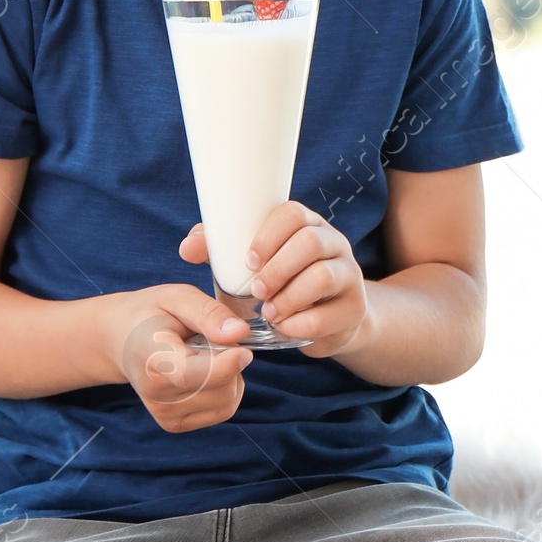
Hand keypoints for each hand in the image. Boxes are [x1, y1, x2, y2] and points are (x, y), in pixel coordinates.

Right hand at [107, 283, 251, 432]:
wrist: (121, 339)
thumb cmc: (151, 314)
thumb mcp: (177, 297)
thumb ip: (208, 313)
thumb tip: (239, 332)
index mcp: (152, 358)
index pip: (193, 375)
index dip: (226, 366)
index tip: (244, 350)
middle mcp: (155, 393)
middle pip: (220, 388)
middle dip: (231, 361)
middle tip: (211, 340)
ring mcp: (164, 414)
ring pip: (227, 401)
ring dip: (231, 376)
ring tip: (204, 356)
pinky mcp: (174, 424)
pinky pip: (222, 410)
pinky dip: (225, 390)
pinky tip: (206, 373)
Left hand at [179, 206, 369, 359]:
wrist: (325, 321)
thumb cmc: (279, 286)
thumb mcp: (250, 267)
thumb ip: (218, 251)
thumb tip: (187, 248)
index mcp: (308, 225)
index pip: (293, 213)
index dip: (269, 235)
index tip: (248, 260)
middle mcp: (333, 244)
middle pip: (311, 242)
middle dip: (277, 269)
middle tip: (256, 291)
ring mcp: (349, 275)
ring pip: (324, 276)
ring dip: (289, 297)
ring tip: (269, 312)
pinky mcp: (354, 308)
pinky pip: (330, 314)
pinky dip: (301, 324)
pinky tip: (285, 328)